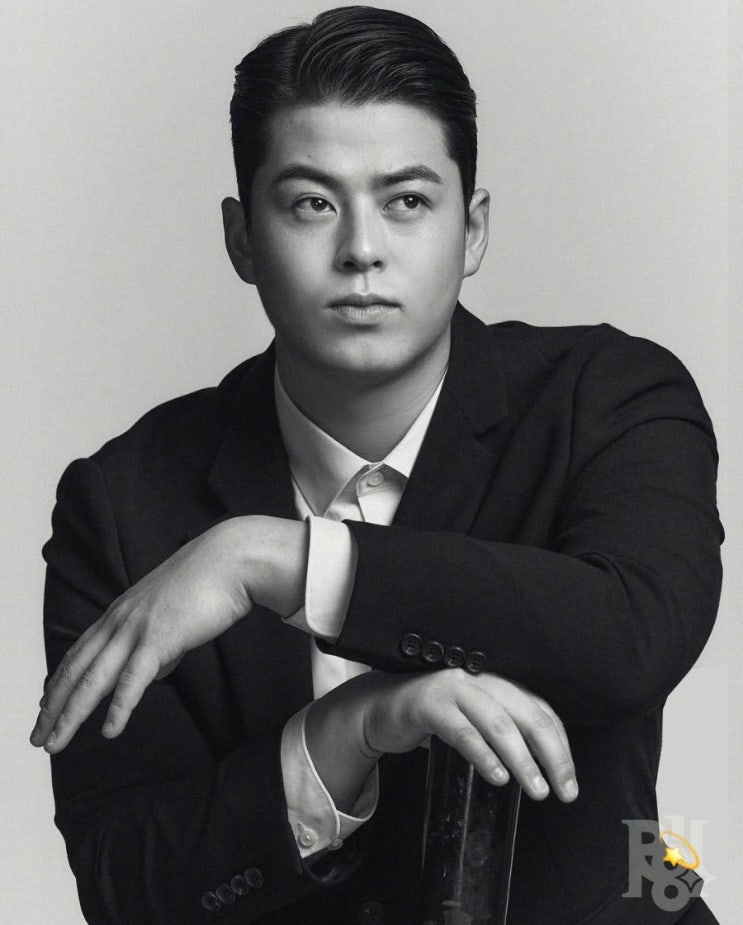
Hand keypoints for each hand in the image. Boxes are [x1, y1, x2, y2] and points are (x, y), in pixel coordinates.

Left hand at [31, 516, 307, 752]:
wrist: (229, 560)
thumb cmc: (207, 585)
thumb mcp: (171, 617)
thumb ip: (158, 646)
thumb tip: (155, 674)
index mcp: (120, 613)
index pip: (79, 654)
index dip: (59, 683)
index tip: (45, 708)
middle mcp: (120, 621)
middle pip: (76, 671)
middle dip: (53, 708)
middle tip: (36, 739)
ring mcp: (137, 629)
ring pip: (94, 680)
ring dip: (71, 715)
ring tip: (55, 743)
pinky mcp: (160, 638)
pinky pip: (134, 679)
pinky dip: (119, 707)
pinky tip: (109, 730)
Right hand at [305, 669, 577, 809]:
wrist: (382, 708)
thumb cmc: (435, 716)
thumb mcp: (476, 719)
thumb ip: (505, 730)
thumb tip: (544, 764)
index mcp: (497, 683)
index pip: (540, 710)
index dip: (560, 746)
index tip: (569, 780)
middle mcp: (480, 679)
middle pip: (527, 715)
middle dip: (551, 755)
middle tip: (563, 790)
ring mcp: (454, 689)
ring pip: (499, 723)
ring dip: (522, 760)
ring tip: (536, 789)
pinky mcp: (429, 704)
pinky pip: (463, 732)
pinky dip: (483, 755)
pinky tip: (497, 776)